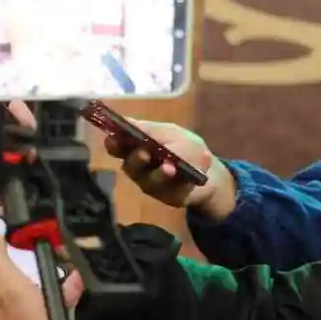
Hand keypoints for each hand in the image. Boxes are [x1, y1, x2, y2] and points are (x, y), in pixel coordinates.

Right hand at [102, 120, 235, 219]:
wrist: (207, 170)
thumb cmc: (184, 145)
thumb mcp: (171, 132)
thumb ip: (151, 130)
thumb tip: (127, 122)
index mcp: (134, 148)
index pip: (116, 147)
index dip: (113, 144)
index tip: (114, 140)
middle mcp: (138, 168)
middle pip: (130, 166)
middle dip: (137, 160)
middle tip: (144, 154)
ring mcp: (153, 185)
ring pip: (150, 181)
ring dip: (159, 174)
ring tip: (169, 168)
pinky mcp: (169, 197)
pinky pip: (173, 192)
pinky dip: (181, 183)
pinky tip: (186, 178)